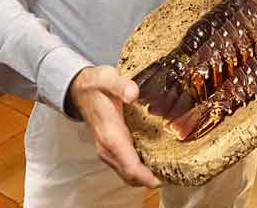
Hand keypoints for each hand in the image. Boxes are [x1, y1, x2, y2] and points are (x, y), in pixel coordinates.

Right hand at [67, 66, 160, 188]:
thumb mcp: (107, 78)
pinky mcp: (111, 148)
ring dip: (146, 175)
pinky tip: (156, 159)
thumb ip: (120, 85)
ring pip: (128, 173)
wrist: (80, 89)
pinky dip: (141, 168)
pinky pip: (127, 165)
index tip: (164, 179)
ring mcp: (109, 150)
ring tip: (170, 168)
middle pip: (131, 175)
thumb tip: (133, 93)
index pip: (129, 165)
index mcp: (110, 135)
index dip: (146, 176)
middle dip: (151, 179)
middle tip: (176, 173)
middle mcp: (108, 148)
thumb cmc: (95, 85)